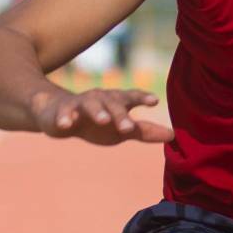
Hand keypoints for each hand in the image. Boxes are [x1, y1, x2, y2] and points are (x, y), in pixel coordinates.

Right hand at [32, 87, 172, 145]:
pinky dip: (65, 118)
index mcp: (116, 102)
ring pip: (90, 104)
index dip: (142, 98)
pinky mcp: (61, 112)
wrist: (59, 115)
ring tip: (103, 120)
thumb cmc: (97, 122)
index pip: (131, 97)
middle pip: (113, 103)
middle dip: (120, 114)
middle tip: (128, 128)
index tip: (154, 101)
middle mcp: (100, 98)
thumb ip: (144, 131)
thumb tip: (173, 135)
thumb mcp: (121, 129)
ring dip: (97, 111)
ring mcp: (80, 104)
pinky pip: (63, 114)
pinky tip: (66, 125)